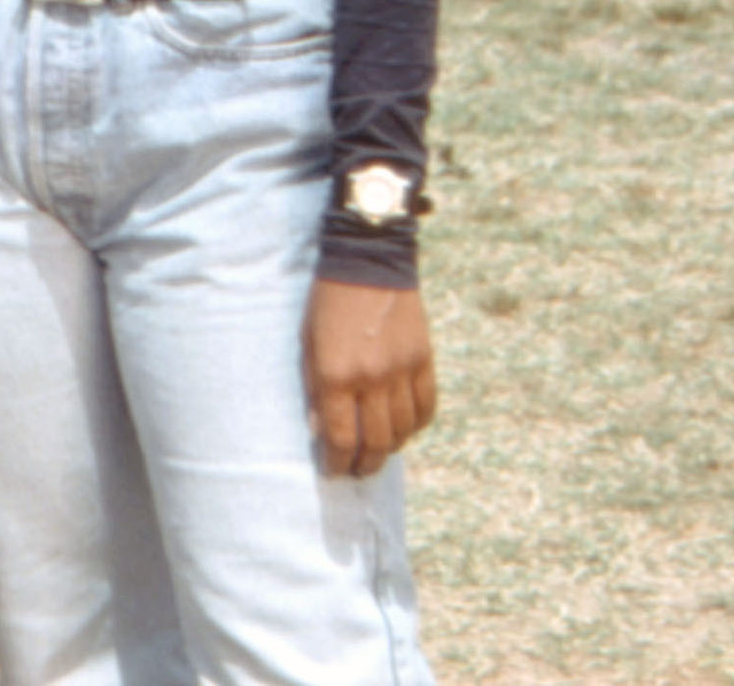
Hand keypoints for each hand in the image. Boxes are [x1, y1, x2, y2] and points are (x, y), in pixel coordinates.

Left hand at [305, 278, 436, 477]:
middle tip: (357, 471)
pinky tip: (403, 428)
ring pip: (404, 430)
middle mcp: (372, 378)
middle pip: (376, 442)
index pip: (340, 436)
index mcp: (336, 374)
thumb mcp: (307, 343)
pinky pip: (426, 408)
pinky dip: (416, 425)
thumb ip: (314, 388)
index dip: (337, 461)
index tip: (334, 470)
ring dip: (391, 448)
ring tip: (378, 452)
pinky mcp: (424, 360)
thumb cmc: (326, 302)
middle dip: (365, 464)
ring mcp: (402, 370)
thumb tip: (320, 429)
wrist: (368, 262)